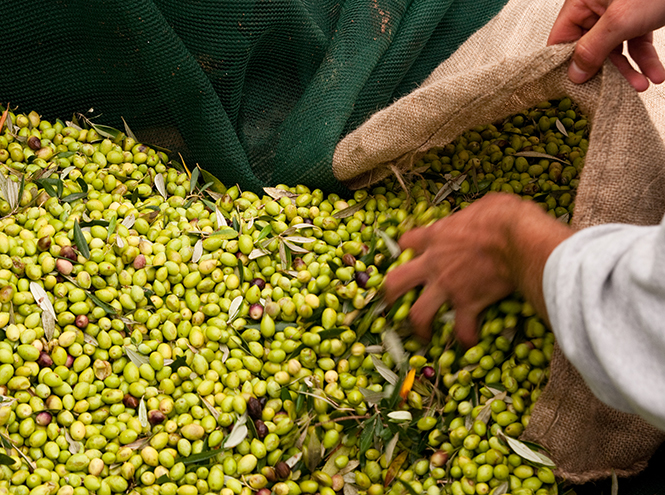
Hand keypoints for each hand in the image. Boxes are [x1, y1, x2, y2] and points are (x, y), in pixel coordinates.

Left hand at [383, 194, 572, 346]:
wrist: (519, 239)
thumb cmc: (504, 217)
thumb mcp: (482, 205)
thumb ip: (471, 215)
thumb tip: (479, 215)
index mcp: (435, 236)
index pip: (406, 242)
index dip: (405, 250)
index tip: (411, 256)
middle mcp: (433, 263)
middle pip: (395, 281)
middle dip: (390, 295)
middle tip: (395, 303)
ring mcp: (447, 286)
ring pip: (418, 314)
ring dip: (419, 327)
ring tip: (423, 335)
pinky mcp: (467, 303)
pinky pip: (461, 328)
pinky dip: (465, 336)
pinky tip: (468, 341)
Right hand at [547, 0, 664, 91]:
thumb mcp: (620, 20)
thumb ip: (592, 48)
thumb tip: (574, 73)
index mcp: (582, 1)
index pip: (561, 38)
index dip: (565, 63)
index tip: (573, 85)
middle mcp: (597, 7)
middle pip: (589, 48)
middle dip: (605, 71)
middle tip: (610, 90)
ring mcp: (618, 13)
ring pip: (615, 50)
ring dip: (629, 71)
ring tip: (641, 85)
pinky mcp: (638, 18)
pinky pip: (636, 44)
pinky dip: (645, 61)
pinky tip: (654, 74)